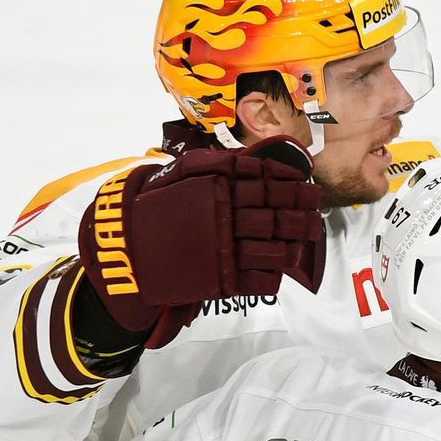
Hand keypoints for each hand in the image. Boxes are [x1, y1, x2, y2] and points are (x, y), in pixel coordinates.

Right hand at [77, 136, 323, 347]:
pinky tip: (285, 267)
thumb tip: (250, 158)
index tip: (307, 182)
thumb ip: (215, 165)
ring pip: (273, 249)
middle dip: (301, 212)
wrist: (124, 251)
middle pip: (275, 216)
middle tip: (316, 210)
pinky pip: (259, 279)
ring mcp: (223, 253)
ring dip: (295, 243)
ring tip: (308, 237)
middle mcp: (223, 220)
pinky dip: (276, 274)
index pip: (264, 184)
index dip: (290, 183)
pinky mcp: (220, 281)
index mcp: (216, 192)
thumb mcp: (179, 175)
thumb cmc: (154, 210)